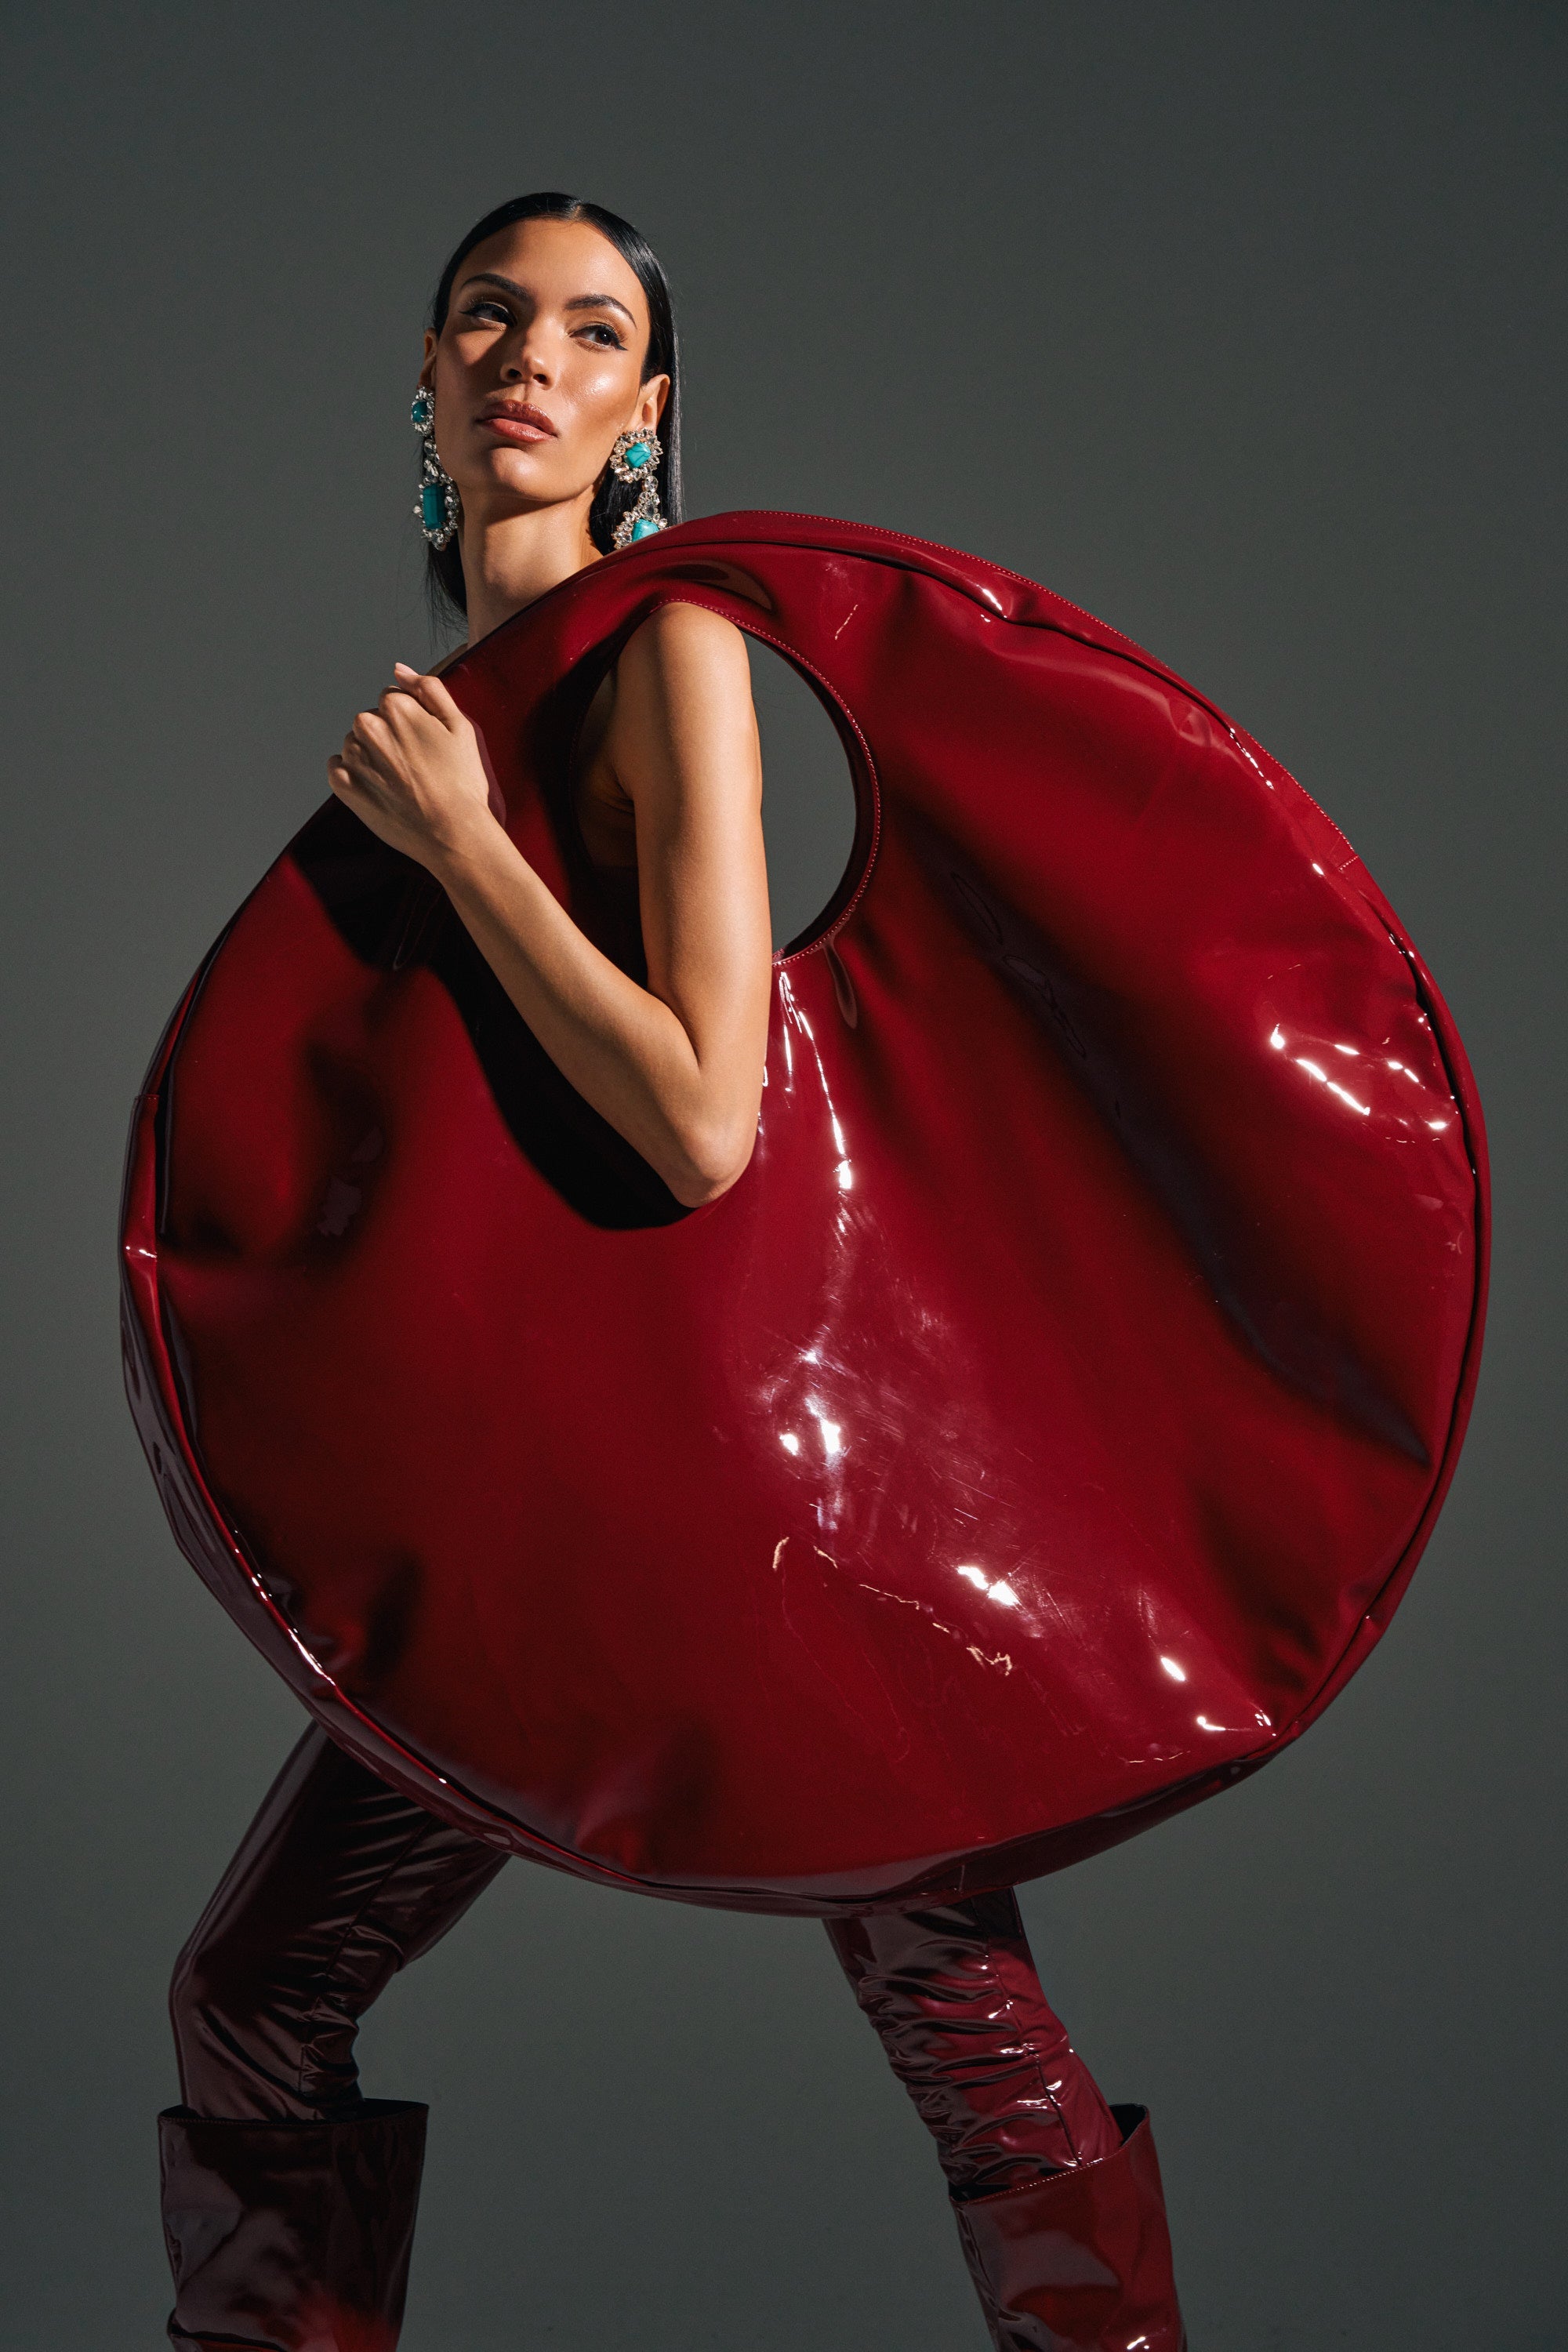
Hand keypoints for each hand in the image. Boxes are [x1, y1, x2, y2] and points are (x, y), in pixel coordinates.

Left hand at [328, 665, 497, 871]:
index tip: (424, 744)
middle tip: (416, 765)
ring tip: (400, 779)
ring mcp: (354, 759)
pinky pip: (337, 768)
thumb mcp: (459, 726)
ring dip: (371, 755)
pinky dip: (351, 773)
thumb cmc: (462, 781)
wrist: (452, 834)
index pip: (391, 699)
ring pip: (354, 743)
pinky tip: (377, 787)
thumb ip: (429, 689)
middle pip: (370, 720)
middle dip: (387, 736)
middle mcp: (368, 728)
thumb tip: (398, 669)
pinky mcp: (345, 788)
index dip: (410, 721)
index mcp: (396, 708)